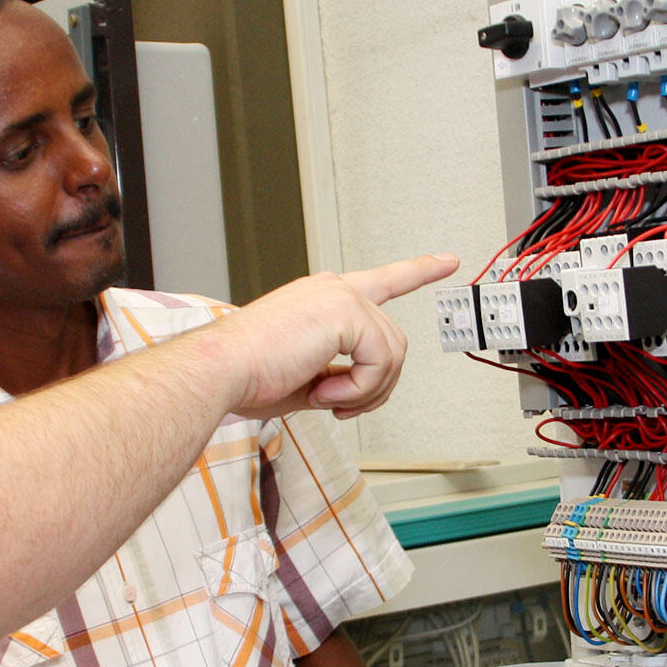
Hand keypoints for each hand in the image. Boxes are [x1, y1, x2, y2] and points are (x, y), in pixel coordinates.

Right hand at [201, 254, 457, 419]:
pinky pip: (381, 361)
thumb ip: (340, 377)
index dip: (418, 271)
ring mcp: (340, 296)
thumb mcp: (306, 380)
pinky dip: (361, 389)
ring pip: (393, 354)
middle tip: (339, 405)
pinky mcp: (345, 310)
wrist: (220, 373)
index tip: (446, 261)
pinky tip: (325, 392)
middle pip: (393, 342)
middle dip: (376, 386)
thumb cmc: (246, 378)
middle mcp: (333, 290)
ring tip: (327, 398)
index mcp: (321, 299)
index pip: (382, 280)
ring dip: (366, 391)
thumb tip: (358, 392)